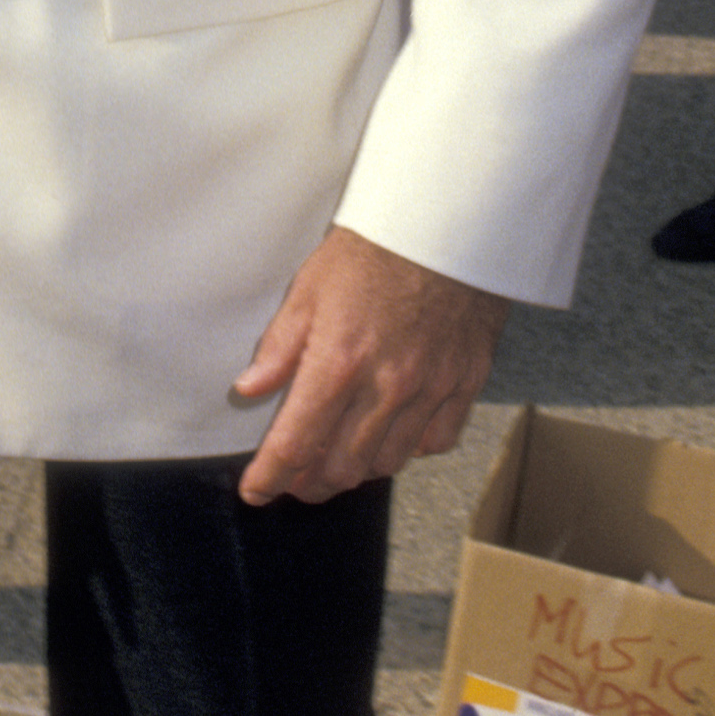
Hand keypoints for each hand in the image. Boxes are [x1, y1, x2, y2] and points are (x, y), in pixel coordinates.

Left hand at [231, 226, 507, 506]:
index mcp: (339, 361)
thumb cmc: (374, 248)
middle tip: (292, 480)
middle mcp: (386, 386)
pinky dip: (408, 451)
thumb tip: (250, 388)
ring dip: (354, 472)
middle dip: (309, 482)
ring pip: (387, 462)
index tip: (256, 490)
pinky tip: (390, 441)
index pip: (297, 441)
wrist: (446, 225)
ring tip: (333, 465)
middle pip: (341, 465)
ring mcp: (430, 389)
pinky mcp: (465, 384)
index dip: (272, 475)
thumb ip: (280, 346)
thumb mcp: (310, 287)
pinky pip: (435, 442)